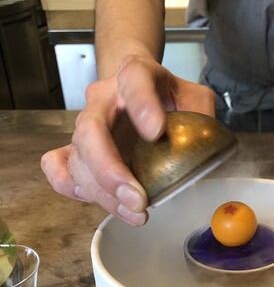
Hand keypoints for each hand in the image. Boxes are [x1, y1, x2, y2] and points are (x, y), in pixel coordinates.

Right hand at [41, 56, 215, 224]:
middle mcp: (103, 99)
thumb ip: (202, 117)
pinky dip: (69, 186)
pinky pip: (57, 166)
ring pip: (78, 158)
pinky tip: (96, 200)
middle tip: (140, 199)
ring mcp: (86, 124)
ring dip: (103, 192)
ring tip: (136, 212)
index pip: (134, 81)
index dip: (142, 105)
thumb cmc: (166, 95)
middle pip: (91, 130)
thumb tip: (204, 153)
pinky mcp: (76, 148)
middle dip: (111, 170)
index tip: (156, 131)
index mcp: (135, 75)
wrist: (137, 86)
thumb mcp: (194, 97)